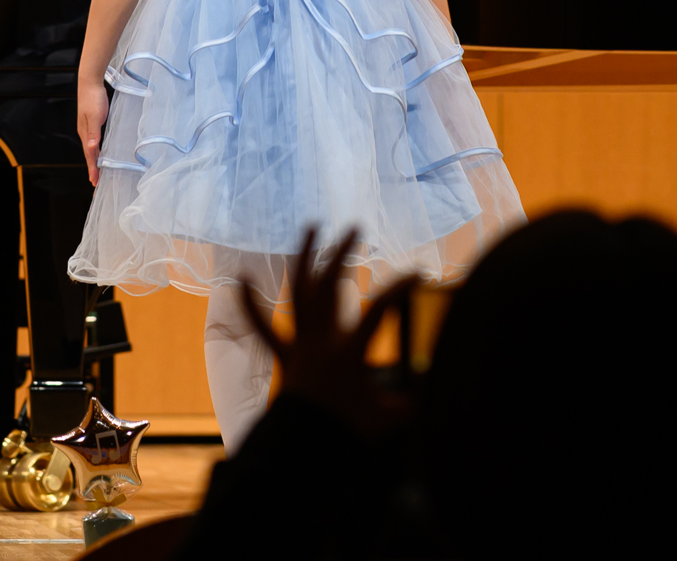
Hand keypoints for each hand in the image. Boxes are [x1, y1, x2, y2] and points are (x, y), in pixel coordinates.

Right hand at [77, 74, 109, 183]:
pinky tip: (98, 151)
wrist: (90, 82)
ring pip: (91, 148)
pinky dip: (96, 150)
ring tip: (97, 171)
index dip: (92, 169)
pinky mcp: (91, 122)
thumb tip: (91, 148)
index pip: (89, 155)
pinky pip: (93, 141)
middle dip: (92, 168)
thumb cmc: (93, 98)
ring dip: (94, 160)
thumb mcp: (96, 116)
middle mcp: (85, 132)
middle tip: (96, 182)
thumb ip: (94, 133)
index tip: (94, 182)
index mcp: (85, 133)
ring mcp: (87, 127)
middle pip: (89, 154)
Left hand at [235, 227, 421, 438]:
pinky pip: (263, 329)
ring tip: (311, 227)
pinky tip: (240, 279)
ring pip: (299, 292)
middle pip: (330, 285)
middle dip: (342, 253)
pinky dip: (250, 306)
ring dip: (303, 257)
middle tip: (356, 229)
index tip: (419, 273)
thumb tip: (437, 385)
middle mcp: (322, 339)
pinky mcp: (284, 355)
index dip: (400, 288)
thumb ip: (414, 400)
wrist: (305, 449)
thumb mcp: (388, 417)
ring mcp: (300, 344)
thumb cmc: (348, 432)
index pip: (379, 309)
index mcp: (350, 352)